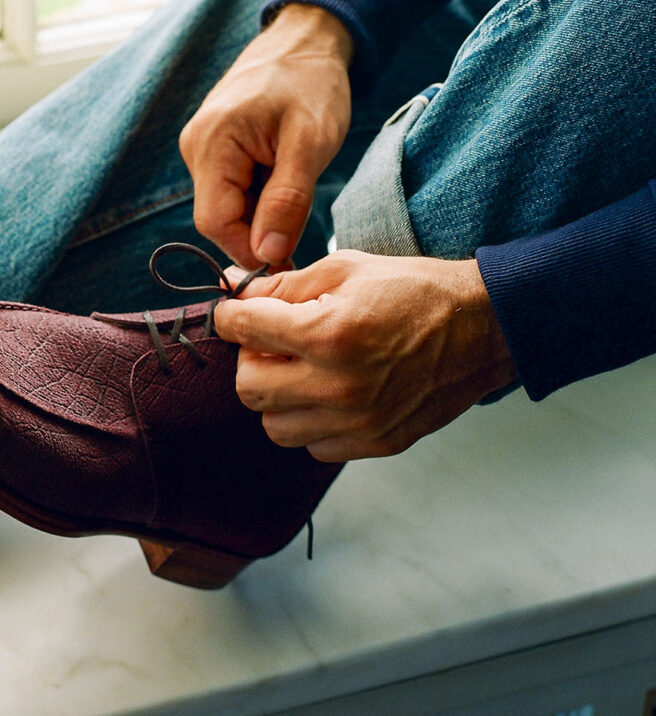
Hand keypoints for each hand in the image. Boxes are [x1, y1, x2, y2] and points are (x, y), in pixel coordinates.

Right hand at [180, 3, 353, 267]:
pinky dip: (258, 195)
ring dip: (261, 211)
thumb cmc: (312, 84)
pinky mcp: (212, 148)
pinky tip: (281, 174)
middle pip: (218, 217)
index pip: (216, 222)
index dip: (250, 247)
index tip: (290, 255)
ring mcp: (200, 148)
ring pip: (226, 205)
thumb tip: (266, 254)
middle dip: (258, 228)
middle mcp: (194, 148)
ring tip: (294, 182)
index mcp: (212, 143)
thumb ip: (287, 202)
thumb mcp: (310, 143)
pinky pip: (229, 188)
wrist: (305, 41)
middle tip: (302, 217)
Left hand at [213, 251, 517, 461]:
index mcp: (330, 335)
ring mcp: (358, 422)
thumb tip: (234, 292)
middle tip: (272, 342)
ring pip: (274, 425)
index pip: (244, 331)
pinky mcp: (376, 443)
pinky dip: (310, 422)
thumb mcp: (346, 269)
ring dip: (278, 396)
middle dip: (251, 360)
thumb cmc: (415, 291)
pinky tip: (329, 393)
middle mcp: (340, 386)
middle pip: (249, 388)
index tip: (234, 314)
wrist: (486, 326)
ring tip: (302, 369)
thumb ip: (283, 285)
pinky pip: (312, 446)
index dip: (230, 317)